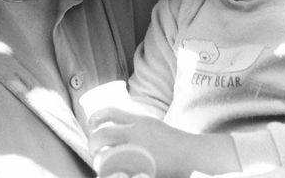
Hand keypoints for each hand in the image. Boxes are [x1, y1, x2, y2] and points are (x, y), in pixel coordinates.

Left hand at [87, 109, 239, 177]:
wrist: (192, 154)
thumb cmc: (173, 142)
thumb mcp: (152, 125)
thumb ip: (135, 126)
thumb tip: (114, 129)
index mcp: (139, 120)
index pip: (108, 112)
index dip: (94, 118)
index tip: (91, 125)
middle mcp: (136, 133)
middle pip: (102, 135)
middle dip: (92, 143)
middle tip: (94, 150)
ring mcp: (137, 151)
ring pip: (106, 155)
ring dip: (98, 160)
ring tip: (100, 164)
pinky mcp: (140, 167)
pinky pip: (117, 170)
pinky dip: (110, 172)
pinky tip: (112, 173)